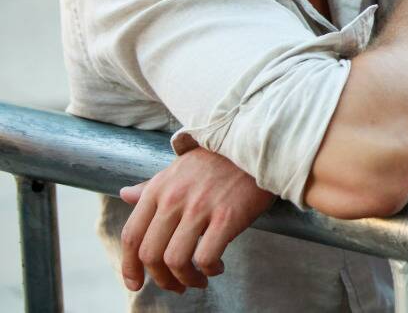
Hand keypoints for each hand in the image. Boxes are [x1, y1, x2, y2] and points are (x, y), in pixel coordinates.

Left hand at [119, 148, 274, 293]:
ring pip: (175, 260)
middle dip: (161, 279)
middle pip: (150, 254)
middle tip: (176, 285)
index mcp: (159, 188)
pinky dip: (208, 270)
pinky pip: (206, 257)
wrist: (258, 145)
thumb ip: (152, 186)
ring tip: (198, 280)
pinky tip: (217, 267)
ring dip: (185, 279)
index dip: (129, 266)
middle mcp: (174, 198)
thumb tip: (125, 194)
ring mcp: (200, 207)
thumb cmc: (219, 159)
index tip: (135, 283)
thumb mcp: (179, 168)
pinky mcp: (227, 216)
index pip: (131, 235)